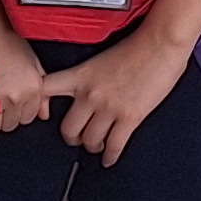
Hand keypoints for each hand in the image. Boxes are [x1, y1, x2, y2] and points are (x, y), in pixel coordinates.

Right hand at [0, 22, 53, 133]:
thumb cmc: (1, 38)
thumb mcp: (30, 58)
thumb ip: (41, 88)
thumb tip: (44, 114)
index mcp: (32, 86)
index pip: (29, 117)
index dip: (18, 110)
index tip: (9, 101)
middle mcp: (16, 95)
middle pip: (11, 124)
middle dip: (3, 115)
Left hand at [53, 29, 183, 165]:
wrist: (160, 43)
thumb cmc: (137, 42)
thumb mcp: (101, 55)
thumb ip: (90, 73)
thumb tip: (87, 84)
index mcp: (81, 74)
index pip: (46, 89)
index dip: (39, 103)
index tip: (42, 112)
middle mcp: (90, 93)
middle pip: (68, 128)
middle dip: (72, 137)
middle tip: (77, 137)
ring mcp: (108, 108)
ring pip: (90, 141)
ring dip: (92, 146)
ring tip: (96, 145)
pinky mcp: (129, 118)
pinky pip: (114, 146)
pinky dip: (110, 156)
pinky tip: (109, 158)